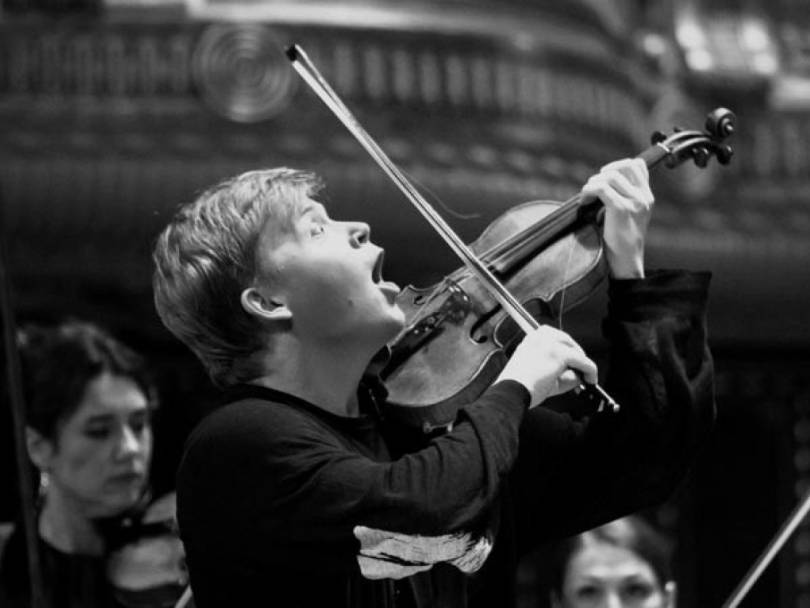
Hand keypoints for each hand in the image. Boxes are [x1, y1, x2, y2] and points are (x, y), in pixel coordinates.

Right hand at [495, 326, 597, 406]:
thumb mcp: (539, 373)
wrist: (511, 391)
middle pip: (567, 340)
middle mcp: (540, 337)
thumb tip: (578, 375)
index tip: (571, 362)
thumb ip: (559, 371)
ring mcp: (551, 344)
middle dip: (575, 355)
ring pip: (575, 351)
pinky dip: (589, 370)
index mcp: (531, 339)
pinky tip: (590, 379)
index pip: (554, 337)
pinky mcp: (560, 354)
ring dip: (581, 364)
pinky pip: (583, 361)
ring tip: (584, 376)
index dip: (565, 350)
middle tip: (581, 370)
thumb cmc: (519, 386)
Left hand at [580, 158, 653, 278]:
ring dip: (593, 183)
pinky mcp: (621, 209)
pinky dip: (588, 191)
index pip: (637, 165)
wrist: (625, 260)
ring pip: (610, 176)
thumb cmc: (621, 239)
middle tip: (593, 186)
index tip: (604, 178)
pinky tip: (583, 202)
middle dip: (604, 172)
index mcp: (647, 196)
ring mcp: (634, 202)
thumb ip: (624, 196)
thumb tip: (603, 180)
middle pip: (624, 166)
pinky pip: (601, 188)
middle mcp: (643, 197)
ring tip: (586, 196)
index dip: (618, 166)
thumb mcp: (629, 214)